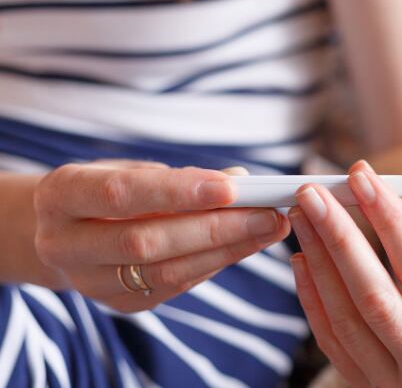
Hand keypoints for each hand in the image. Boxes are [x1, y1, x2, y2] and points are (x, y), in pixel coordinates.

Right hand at [33, 160, 289, 311]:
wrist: (64, 233)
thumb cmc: (105, 189)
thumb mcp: (128, 170)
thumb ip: (177, 177)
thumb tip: (239, 179)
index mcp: (60, 196)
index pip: (120, 195)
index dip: (177, 191)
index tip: (232, 186)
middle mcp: (64, 244)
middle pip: (146, 241)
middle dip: (215, 227)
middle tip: (267, 213)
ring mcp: (89, 281)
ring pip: (165, 272)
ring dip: (226, 250)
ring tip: (269, 228)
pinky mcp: (118, 303)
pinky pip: (174, 286)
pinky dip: (214, 264)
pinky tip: (245, 245)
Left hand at [288, 161, 401, 386]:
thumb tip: (382, 197)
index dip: (388, 221)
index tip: (361, 177)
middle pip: (375, 298)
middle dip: (339, 237)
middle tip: (313, 192)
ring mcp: (396, 387)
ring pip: (345, 320)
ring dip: (318, 261)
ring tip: (304, 215)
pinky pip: (331, 341)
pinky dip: (313, 296)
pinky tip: (303, 256)